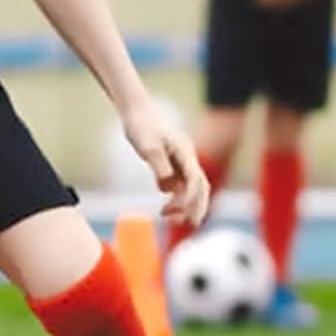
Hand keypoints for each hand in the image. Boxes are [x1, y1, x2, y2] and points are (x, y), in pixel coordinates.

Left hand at [123, 99, 208, 225]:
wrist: (135, 110)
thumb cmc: (141, 126)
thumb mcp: (148, 148)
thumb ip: (160, 168)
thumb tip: (167, 189)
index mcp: (185, 152)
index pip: (195, 181)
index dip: (189, 199)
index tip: (175, 211)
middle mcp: (187, 156)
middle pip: (200, 186)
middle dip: (197, 206)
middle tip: (190, 225)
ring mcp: (180, 159)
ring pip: (190, 185)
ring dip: (184, 203)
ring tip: (168, 216)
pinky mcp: (171, 160)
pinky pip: (179, 182)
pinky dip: (176, 195)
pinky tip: (165, 204)